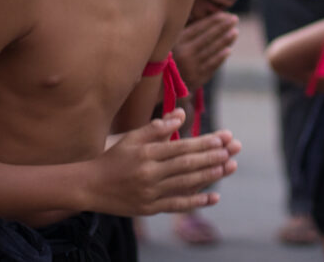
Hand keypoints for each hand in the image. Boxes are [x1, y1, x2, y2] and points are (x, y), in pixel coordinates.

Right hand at [88, 109, 240, 216]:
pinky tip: (214, 197)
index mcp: (146, 153)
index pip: (181, 147)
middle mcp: (149, 174)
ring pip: (185, 184)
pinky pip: (177, 205)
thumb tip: (181, 114)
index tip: (222, 137)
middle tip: (233, 150)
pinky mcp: (149, 209)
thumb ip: (157, 126)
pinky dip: (197, 202)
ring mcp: (150, 193)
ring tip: (229, 167)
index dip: (203, 142)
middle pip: (187, 165)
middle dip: (213, 157)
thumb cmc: (114, 157)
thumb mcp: (132, 137)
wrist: (90, 186)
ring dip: (210, 176)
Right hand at [171, 12, 237, 90]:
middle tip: (235, 19)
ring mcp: (191, 66)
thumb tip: (214, 18)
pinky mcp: (197, 78)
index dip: (214, 20)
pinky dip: (221, 57)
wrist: (164, 85)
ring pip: (212, 50)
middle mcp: (184, 53)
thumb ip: (190, 32)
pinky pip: (212, 65)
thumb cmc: (173, 58)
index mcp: (177, 41)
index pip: (199, 27)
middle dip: (223, 27)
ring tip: (235, 32)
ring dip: (225, 40)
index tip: (226, 14)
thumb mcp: (174, 43)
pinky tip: (229, 50)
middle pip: (207, 37)